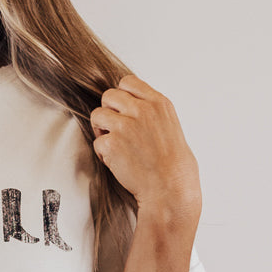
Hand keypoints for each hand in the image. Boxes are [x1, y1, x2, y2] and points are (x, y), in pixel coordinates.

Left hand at [90, 74, 200, 221]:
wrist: (170, 189)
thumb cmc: (174, 166)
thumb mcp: (170, 126)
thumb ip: (151, 113)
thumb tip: (132, 107)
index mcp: (159, 104)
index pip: (128, 82)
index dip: (121, 96)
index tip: (123, 111)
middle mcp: (142, 110)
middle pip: (108, 95)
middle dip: (108, 112)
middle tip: (115, 130)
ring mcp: (125, 125)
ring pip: (97, 115)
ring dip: (102, 130)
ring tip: (115, 146)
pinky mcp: (111, 144)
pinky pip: (97, 142)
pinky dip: (103, 154)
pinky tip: (117, 162)